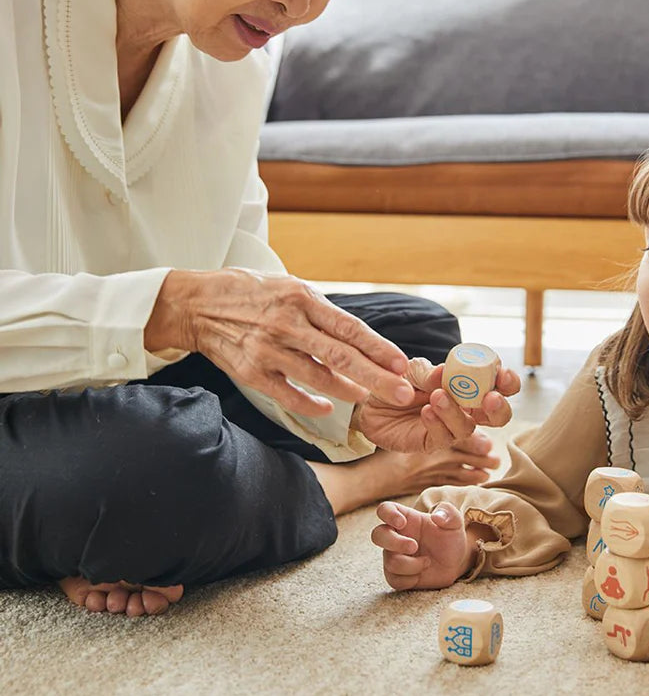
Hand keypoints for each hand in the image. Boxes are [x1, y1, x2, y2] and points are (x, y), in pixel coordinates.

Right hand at [145, 269, 413, 417]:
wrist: (196, 304)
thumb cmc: (251, 293)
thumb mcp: (289, 286)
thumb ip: (321, 310)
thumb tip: (358, 334)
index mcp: (302, 298)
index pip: (350, 328)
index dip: (379, 348)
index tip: (401, 363)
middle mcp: (288, 324)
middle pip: (342, 356)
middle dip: (377, 377)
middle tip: (403, 393)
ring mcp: (268, 350)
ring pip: (318, 377)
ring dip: (348, 391)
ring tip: (369, 399)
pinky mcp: (251, 372)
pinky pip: (288, 395)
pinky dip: (310, 404)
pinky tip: (327, 408)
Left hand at [354, 359, 517, 452]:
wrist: (371, 402)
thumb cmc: (399, 381)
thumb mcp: (412, 370)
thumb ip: (428, 373)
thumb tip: (444, 372)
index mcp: (469, 384)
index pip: (499, 384)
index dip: (507, 381)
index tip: (502, 374)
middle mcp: (467, 408)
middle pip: (498, 415)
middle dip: (499, 407)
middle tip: (489, 398)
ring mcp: (451, 427)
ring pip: (469, 427)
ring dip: (456, 411)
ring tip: (437, 396)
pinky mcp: (433, 443)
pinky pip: (444, 438)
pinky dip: (438, 423)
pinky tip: (426, 412)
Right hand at [372, 501, 470, 590]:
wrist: (455, 562)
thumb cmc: (450, 537)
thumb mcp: (455, 522)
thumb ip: (448, 513)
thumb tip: (437, 517)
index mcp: (406, 518)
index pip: (385, 509)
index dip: (388, 514)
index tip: (402, 523)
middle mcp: (396, 536)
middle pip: (377, 535)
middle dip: (394, 543)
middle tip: (415, 546)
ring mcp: (395, 556)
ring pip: (389, 562)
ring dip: (411, 565)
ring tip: (427, 562)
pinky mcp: (397, 575)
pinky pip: (394, 580)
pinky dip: (410, 579)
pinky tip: (421, 574)